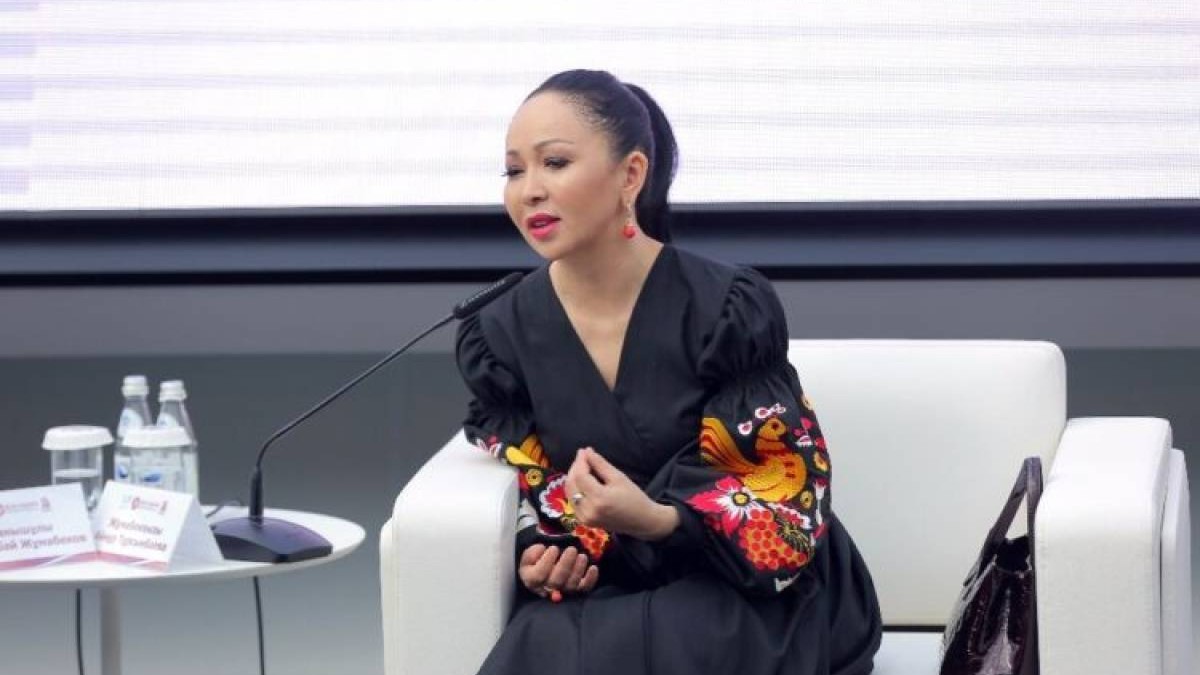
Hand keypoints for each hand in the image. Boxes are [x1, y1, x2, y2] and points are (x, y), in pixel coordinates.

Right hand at [517, 544, 599, 599]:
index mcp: (532, 580)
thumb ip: (531, 553)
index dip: (547, 561)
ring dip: (578, 569)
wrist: (544, 569)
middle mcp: (547, 589)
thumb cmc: (537, 560)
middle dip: (566, 564)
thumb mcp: (529, 554)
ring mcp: (562, 591)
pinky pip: (584, 589)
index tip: (554, 548)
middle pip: (556, 582)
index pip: (539, 575)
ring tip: (582, 556)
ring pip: (571, 585)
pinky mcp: (576, 591)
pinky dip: (590, 580)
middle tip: (572, 549)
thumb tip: (542, 551)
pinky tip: (593, 568)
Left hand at [565, 447, 679, 539]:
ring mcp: (585, 518)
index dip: (580, 461)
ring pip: (570, 493)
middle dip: (575, 468)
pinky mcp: (584, 521)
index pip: (580, 476)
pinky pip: (573, 502)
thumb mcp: (618, 477)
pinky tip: (582, 481)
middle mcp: (588, 510)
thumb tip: (586, 451)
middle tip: (582, 456)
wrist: (641, 521)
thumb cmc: (634, 497)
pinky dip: (575, 489)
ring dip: (573, 478)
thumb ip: (600, 464)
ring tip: (582, 466)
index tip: (583, 451)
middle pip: (572, 484)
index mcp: (599, 499)